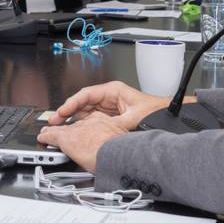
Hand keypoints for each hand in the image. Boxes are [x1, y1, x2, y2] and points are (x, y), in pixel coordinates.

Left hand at [37, 113, 127, 171]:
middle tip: (65, 136)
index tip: (84, 133)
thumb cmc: (121, 152)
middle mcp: (89, 123)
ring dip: (54, 132)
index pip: (90, 122)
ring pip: (62, 129)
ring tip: (47, 134)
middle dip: (69, 130)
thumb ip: (115, 142)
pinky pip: (51, 135)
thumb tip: (115, 150)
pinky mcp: (65, 137)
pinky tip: (42, 138)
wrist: (116, 155)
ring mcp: (76, 129)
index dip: (84, 128)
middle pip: (75, 125)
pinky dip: (46, 137)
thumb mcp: (122, 141)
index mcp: (104, 122)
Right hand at [47, 80, 167, 130]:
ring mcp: (109, 107)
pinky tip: (76, 131)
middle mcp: (109, 98)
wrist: (168, 116)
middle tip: (55, 121)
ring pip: (86, 112)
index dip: (72, 103)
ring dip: (74, 119)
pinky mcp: (111, 117)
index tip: (62, 112)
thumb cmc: (156, 111)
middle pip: (83, 103)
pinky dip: (83, 125)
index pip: (86, 95)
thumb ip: (116, 123)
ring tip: (62, 127)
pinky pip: (92, 119)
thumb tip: (99, 129)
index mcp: (113, 91)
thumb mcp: (134, 117)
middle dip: (68, 112)